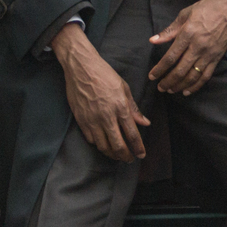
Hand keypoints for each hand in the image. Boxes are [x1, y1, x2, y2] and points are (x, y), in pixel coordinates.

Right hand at [54, 22, 149, 160]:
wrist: (81, 67)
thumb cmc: (105, 75)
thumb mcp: (124, 88)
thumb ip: (134, 108)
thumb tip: (145, 122)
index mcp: (120, 107)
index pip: (132, 134)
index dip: (138, 148)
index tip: (141, 155)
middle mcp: (106, 117)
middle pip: (117, 145)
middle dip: (125, 156)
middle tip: (129, 159)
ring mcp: (92, 120)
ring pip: (103, 146)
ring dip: (112, 153)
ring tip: (117, 155)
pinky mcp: (81, 120)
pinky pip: (91, 139)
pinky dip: (98, 145)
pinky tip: (103, 144)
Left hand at [147, 0, 226, 94]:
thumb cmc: (208, 7)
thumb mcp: (185, 14)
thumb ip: (170, 30)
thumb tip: (153, 40)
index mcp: (188, 34)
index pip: (171, 57)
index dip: (160, 69)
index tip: (152, 76)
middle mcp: (198, 46)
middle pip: (180, 70)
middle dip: (168, 82)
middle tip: (160, 87)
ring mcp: (209, 53)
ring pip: (192, 76)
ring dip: (180, 86)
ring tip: (170, 90)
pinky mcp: (217, 57)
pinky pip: (206, 76)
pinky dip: (196, 86)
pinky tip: (187, 91)